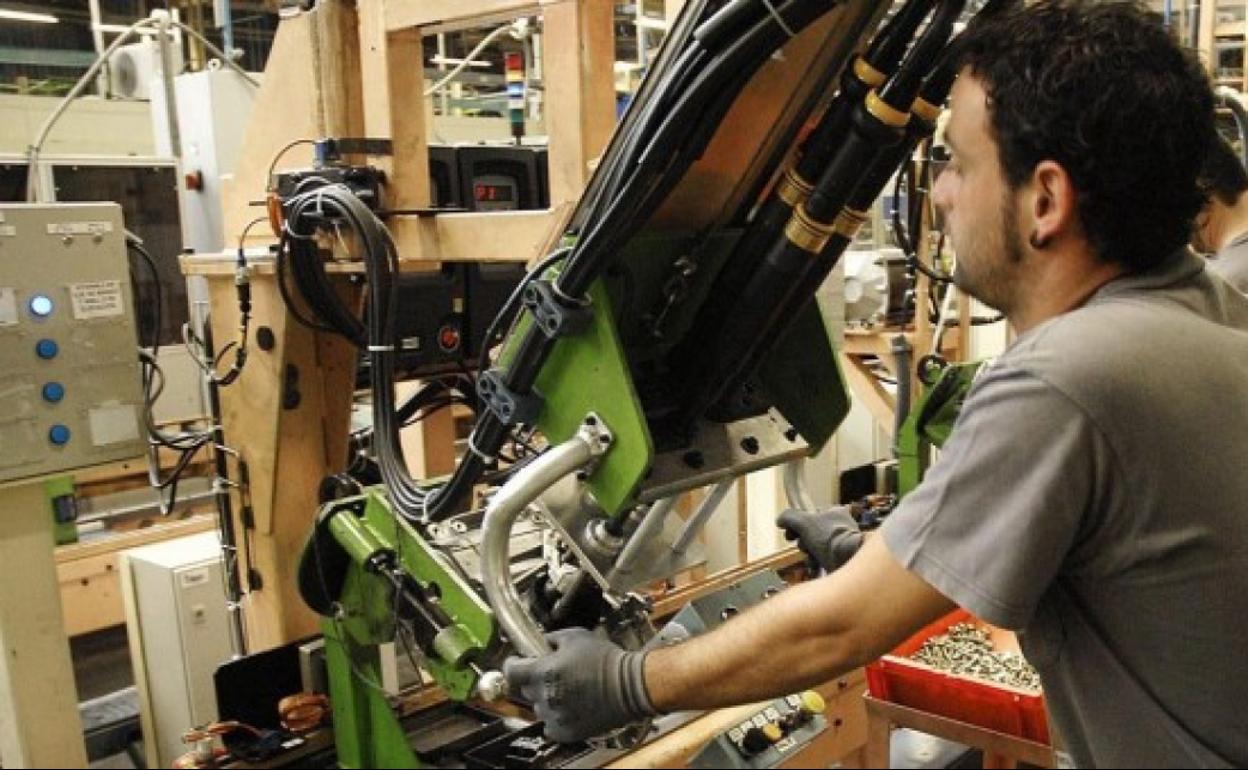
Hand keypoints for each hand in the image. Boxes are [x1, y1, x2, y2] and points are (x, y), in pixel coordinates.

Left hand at [503, 628, 656, 742]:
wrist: (630, 686)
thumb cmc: (606, 661)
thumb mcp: (576, 637)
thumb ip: (552, 638)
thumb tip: (542, 642)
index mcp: (544, 672)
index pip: (511, 672)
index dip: (512, 664)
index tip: (516, 662)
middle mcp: (546, 696)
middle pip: (525, 689)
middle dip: (535, 680)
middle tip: (552, 673)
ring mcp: (555, 716)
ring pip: (539, 707)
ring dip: (547, 698)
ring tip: (568, 689)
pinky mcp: (566, 732)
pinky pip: (550, 725)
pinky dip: (556, 716)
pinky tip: (571, 704)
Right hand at [777, 505, 862, 572]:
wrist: (847, 560)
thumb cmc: (828, 537)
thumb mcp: (803, 522)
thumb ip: (788, 517)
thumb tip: (780, 520)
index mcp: (835, 512)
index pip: (809, 514)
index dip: (796, 523)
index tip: (790, 532)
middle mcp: (841, 526)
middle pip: (811, 532)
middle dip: (802, 541)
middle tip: (802, 545)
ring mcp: (842, 542)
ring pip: (816, 547)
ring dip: (808, 553)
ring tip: (810, 558)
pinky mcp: (843, 558)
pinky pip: (824, 559)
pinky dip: (817, 563)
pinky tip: (815, 567)